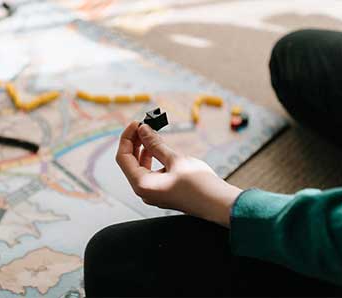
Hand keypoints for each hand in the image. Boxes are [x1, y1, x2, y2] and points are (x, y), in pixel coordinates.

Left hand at [115, 121, 241, 226]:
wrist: (218, 204)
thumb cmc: (199, 184)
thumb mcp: (175, 159)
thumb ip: (155, 144)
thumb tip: (142, 130)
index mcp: (142, 184)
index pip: (123, 157)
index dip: (127, 137)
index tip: (136, 123)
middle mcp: (144, 191)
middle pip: (129, 162)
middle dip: (135, 142)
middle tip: (144, 125)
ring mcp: (153, 192)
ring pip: (140, 167)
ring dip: (143, 149)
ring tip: (152, 133)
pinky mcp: (162, 191)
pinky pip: (150, 172)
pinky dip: (152, 158)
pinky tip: (158, 147)